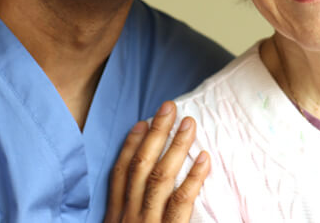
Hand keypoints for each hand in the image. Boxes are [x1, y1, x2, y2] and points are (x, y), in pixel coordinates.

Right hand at [104, 101, 208, 221]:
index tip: (142, 122)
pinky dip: (193, 178)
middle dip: (155, 133)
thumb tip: (141, 190)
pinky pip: (181, 201)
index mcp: (116, 216)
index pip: (120, 173)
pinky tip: (204, 158)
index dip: (130, 145)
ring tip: (188, 123)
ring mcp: (147, 222)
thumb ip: (129, 215)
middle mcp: (129, 215)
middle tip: (169, 108)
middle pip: (140, 166)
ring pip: (160, 177)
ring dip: (176, 146)